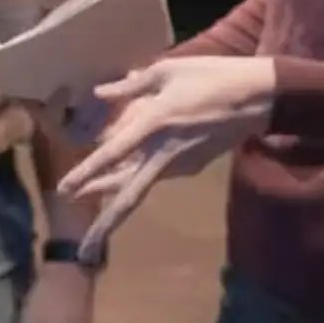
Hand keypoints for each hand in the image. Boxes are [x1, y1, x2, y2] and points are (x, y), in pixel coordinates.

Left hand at [54, 57, 275, 261]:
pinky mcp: (192, 167)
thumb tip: (99, 93)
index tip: (64, 191)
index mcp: (155, 124)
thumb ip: (132, 85)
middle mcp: (164, 153)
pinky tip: (122, 176)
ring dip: (114, 201)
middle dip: (105, 226)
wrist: (259, 98)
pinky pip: (157, 175)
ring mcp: (180, 164)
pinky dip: (136, 179)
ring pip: (140, 188)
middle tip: (83, 253)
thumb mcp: (169, 69)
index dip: (87, 173)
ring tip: (89, 214)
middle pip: (131, 197)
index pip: (114, 154)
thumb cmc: (213, 76)